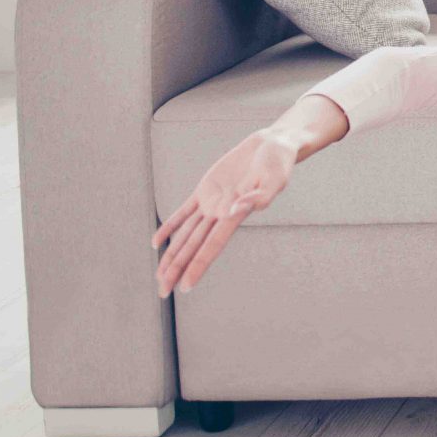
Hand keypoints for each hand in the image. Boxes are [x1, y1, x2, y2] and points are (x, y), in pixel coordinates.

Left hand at [153, 130, 296, 296]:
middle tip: (163, 291)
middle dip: (178, 269)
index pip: (212, 246)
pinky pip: (183, 212)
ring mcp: (212, 203)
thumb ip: (259, 196)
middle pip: (194, 247)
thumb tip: (233, 210)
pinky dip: (169, 226)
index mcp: (237, 214)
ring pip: (186, 234)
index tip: (186, 286)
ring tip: (160, 276)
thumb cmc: (279, 162)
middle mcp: (222, 214)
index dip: (198, 266)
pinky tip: (157, 241)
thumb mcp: (276, 178)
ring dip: (172, 254)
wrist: (272, 145)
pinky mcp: (205, 190)